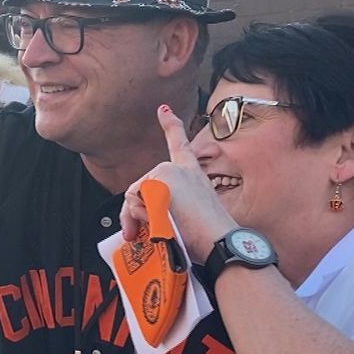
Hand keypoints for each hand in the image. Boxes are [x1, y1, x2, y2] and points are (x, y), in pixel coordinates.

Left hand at [120, 105, 237, 260]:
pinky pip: (134, 203)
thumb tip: (133, 225)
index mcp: (192, 173)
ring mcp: (168, 172)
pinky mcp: (159, 180)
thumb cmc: (208, 239)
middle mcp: (179, 168)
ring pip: (135, 196)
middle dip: (138, 211)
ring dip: (140, 217)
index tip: (163, 110)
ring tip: (165, 228)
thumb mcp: (186, 219)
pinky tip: (161, 223)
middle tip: (151, 230)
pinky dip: (140, 217)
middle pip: (141, 187)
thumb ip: (162, 210)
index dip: (171, 125)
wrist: (220, 243)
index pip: (179, 145)